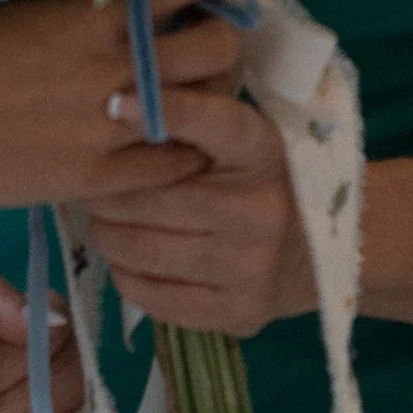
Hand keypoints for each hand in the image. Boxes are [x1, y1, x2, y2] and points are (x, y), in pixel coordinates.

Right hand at [0, 0, 249, 213]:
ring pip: (205, 108)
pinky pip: (173, 166)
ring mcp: (112, 127)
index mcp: (90, 14)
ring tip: (199, 90)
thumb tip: (119, 0)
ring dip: (210, 93)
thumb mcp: (23, 10)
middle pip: (214, 46)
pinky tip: (178, 143)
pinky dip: (185, 151)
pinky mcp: (100, 178)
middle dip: (222, 35)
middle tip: (209, 36)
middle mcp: (112, 66)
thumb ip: (79, 8)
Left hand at [86, 85, 313, 336]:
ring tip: (103, 223)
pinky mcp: (237, 313)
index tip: (114, 102)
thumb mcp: (240, 137)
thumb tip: (119, 99)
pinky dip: (126, 275)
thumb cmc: (262, 180)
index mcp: (261, 150)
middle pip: (151, 200)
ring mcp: (249, 267)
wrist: (322, 254)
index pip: (212, 121)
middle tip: (90, 187)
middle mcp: (259, 209)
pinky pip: (153, 298)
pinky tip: (128, 259)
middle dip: (105, 194)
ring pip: (141, 251)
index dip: (162, 109)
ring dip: (107, 235)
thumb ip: (191, 116)